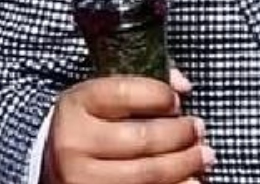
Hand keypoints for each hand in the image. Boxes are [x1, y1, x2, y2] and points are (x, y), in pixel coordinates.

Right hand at [43, 68, 213, 183]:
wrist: (56, 162)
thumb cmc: (92, 124)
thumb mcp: (105, 98)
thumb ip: (142, 85)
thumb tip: (183, 86)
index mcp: (76, 105)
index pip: (126, 93)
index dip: (160, 96)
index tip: (177, 100)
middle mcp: (74, 143)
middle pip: (143, 138)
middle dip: (182, 134)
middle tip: (199, 129)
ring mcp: (82, 177)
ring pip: (148, 173)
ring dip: (185, 164)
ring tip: (203, 156)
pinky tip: (190, 179)